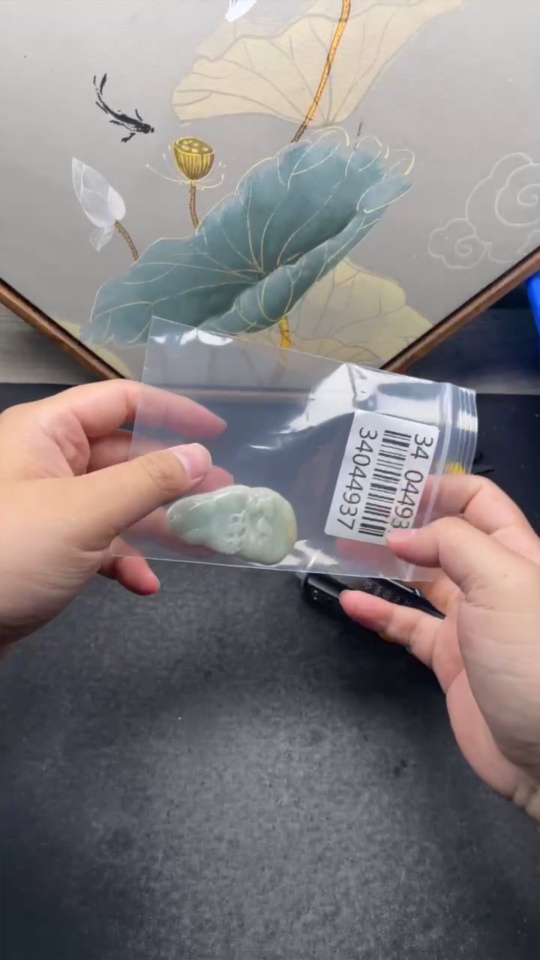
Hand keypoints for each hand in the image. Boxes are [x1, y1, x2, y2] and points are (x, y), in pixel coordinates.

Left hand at [0, 381, 228, 645]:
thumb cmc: (8, 556)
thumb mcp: (84, 513)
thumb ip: (148, 481)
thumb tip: (200, 455)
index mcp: (45, 432)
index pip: (119, 401)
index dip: (171, 411)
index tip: (217, 432)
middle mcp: (45, 461)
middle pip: (123, 454)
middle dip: (172, 476)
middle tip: (222, 494)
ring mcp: (44, 507)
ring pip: (114, 502)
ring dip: (156, 521)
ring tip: (202, 538)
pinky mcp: (44, 548)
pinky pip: (95, 542)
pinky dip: (122, 559)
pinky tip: (144, 584)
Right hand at [341, 475, 539, 820]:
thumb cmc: (534, 655)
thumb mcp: (503, 582)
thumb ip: (454, 545)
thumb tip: (404, 535)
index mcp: (517, 554)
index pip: (480, 503)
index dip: (441, 488)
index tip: (395, 485)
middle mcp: (494, 582)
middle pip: (445, 539)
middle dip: (405, 523)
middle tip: (357, 513)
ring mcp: (470, 622)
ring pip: (422, 581)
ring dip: (386, 564)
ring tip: (345, 549)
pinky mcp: (449, 660)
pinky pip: (408, 627)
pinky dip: (379, 613)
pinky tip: (351, 602)